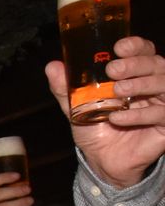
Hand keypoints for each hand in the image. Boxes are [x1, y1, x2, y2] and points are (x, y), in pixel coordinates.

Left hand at [49, 36, 164, 188]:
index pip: (145, 51)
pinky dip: (139, 115)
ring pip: (164, 84)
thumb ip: (66, 88)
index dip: (136, 46)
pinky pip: (161, 114)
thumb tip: (52, 66)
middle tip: (113, 69)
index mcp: (137, 74)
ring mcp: (164, 104)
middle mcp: (155, 85)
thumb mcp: (76, 107)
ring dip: (141, 84)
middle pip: (157, 64)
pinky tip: (117, 118)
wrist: (101, 160)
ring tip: (117, 90)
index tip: (118, 47)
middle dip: (136, 63)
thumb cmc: (95, 128)